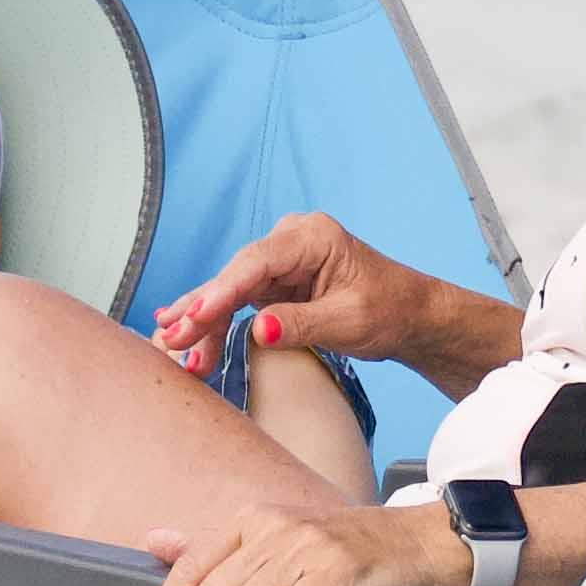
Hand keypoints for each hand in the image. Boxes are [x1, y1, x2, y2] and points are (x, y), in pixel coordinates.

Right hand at [146, 213, 417, 371]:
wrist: (411, 315)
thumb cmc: (390, 310)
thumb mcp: (349, 322)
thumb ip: (302, 324)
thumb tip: (259, 328)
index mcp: (313, 237)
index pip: (256, 263)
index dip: (221, 291)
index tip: (194, 317)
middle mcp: (290, 241)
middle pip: (235, 276)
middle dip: (203, 310)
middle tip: (174, 340)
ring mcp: (280, 262)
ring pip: (230, 291)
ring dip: (203, 321)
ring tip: (174, 347)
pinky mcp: (275, 284)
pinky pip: (238, 302)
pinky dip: (216, 321)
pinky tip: (185, 333)